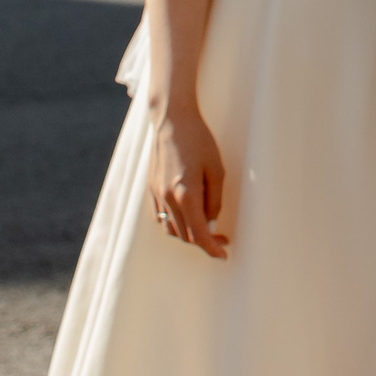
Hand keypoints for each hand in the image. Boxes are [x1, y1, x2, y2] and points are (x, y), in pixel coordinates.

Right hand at [147, 105, 230, 258]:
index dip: (212, 248)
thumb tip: (211, 223)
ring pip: (172, 229)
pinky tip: (189, 218)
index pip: (198, 233)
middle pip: (185, 235)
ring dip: (189, 235)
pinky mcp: (152, 188)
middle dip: (204, 242)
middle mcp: (168, 198)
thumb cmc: (199, 141)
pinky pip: (162, 217)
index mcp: (186, 194)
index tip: (224, 255)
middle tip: (223, 239)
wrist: (172, 120)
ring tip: (207, 230)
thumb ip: (214, 200)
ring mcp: (157, 194)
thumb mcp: (217, 170)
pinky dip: (176, 224)